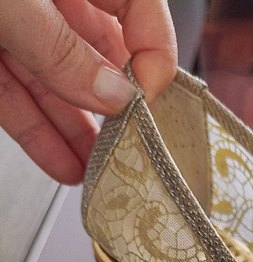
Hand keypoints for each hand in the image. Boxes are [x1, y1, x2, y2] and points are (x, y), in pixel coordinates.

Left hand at [0, 0, 177, 184]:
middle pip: (102, 53)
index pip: (141, 10)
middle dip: (114, 108)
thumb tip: (113, 95)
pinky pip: (18, 92)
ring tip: (98, 170)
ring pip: (58, 82)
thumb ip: (62, 50)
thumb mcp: (16, 3)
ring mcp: (18, 21)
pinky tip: (59, 161)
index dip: (153, 57)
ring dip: (78, 132)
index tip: (143, 101)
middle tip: (128, 146)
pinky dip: (37, 129)